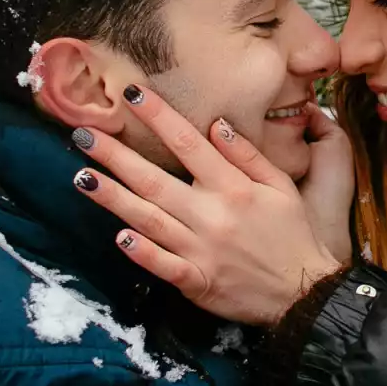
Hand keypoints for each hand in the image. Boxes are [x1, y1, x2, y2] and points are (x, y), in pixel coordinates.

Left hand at [70, 84, 347, 325]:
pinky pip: (163, 265)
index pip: (188, 143)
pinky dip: (142, 252)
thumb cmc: (292, 233)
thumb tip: (215, 124)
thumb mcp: (281, 186)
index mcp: (233, 187)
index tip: (131, 94)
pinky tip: (118, 237)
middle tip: (82, 135)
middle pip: (155, 179)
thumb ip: (247, 155)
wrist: (304, 292)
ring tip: (82, 177)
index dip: (158, 117)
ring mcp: (201, 249)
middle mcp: (212, 214)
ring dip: (113, 198)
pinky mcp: (196, 280)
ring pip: (150, 219)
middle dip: (116, 156)